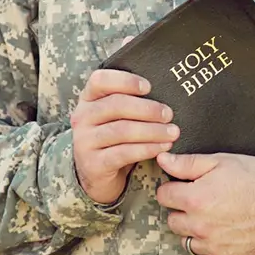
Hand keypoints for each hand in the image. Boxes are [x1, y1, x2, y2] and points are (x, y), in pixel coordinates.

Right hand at [71, 69, 179, 203]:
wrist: (96, 174)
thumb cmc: (113, 138)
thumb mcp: (115, 116)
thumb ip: (130, 101)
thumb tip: (165, 92)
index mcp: (88, 99)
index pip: (100, 80)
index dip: (125, 80)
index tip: (148, 87)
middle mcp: (82, 117)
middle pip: (116, 105)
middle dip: (147, 109)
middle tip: (169, 115)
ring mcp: (84, 141)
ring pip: (122, 130)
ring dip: (152, 131)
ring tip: (172, 133)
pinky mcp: (93, 164)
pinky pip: (123, 153)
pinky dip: (147, 149)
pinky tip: (163, 147)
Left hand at [156, 152, 254, 254]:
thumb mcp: (222, 162)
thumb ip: (187, 163)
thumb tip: (162, 159)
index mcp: (195, 199)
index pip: (164, 196)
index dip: (174, 188)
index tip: (186, 187)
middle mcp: (199, 226)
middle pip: (173, 220)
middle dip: (184, 210)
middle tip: (205, 201)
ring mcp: (212, 247)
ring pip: (187, 241)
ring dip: (195, 231)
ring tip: (217, 218)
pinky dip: (210, 249)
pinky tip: (225, 235)